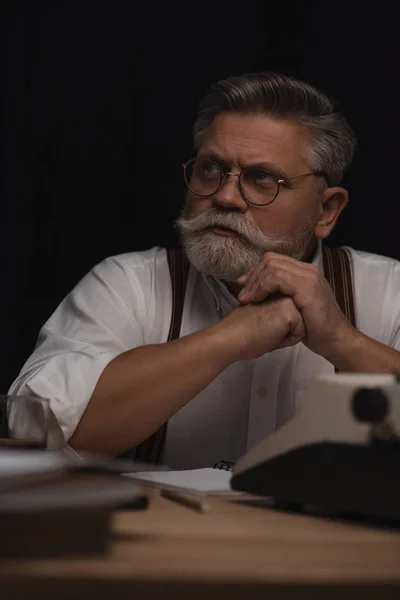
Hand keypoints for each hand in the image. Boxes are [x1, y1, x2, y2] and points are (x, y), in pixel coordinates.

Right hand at [219, 297, 304, 360]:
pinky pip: (300, 333)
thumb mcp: (260, 313)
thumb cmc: (243, 331)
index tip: (259, 325)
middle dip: (283, 330)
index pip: (291, 315)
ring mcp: (288, 300)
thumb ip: (274, 309)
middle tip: (261, 329)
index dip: (278, 327)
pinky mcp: (290, 312)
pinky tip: (271, 337)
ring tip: (266, 332)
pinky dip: (287, 340)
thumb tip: (284, 320)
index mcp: (276, 291)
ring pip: (300, 326)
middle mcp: (283, 292)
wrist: (232, 337)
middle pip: (297, 320)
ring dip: (285, 334)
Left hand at [236, 252, 354, 358]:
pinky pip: (277, 278)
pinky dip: (262, 287)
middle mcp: (308, 270)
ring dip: (255, 282)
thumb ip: (282, 295)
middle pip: (270, 259)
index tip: (244, 287)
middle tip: (242, 294)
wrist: (336, 340)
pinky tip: (256, 300)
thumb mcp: (295, 307)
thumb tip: (260, 291)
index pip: (274, 260)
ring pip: (272, 265)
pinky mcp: (307, 287)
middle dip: (252, 275)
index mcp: (305, 272)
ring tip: (246, 299)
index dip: (255, 272)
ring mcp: (308, 276)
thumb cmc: (315, 328)